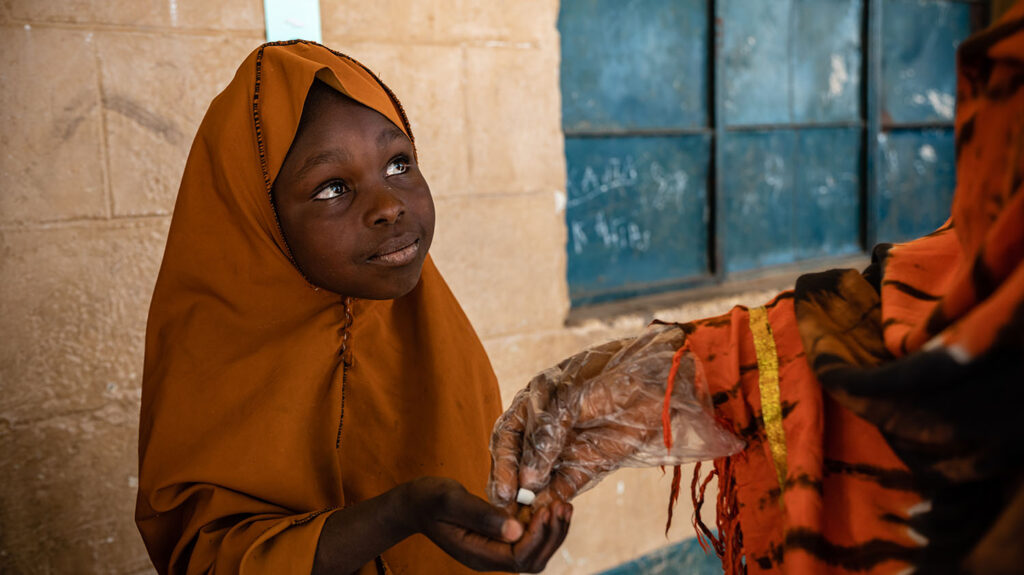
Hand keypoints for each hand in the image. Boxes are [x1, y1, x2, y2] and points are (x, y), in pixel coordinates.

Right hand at [404, 477, 571, 572]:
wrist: (415, 504)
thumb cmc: (429, 500)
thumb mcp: (452, 501)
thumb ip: (482, 515)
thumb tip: (515, 530)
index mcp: (478, 555)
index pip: (519, 558)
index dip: (537, 536)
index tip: (545, 509)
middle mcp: (490, 558)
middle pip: (533, 561)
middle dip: (552, 535)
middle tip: (562, 506)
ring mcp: (495, 550)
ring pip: (534, 552)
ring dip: (552, 531)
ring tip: (563, 505)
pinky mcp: (499, 539)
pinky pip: (528, 539)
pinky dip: (543, 524)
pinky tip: (551, 504)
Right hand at [487, 325, 743, 507]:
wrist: (662, 383)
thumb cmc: (615, 377)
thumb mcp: (574, 401)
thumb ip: (548, 434)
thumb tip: (529, 476)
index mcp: (536, 400)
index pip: (508, 434)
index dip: (503, 461)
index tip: (505, 488)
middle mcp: (546, 426)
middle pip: (519, 459)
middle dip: (512, 484)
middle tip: (509, 508)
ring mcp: (567, 445)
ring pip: (539, 476)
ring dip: (531, 496)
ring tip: (526, 517)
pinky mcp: (588, 463)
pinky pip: (565, 484)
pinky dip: (556, 498)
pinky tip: (551, 510)